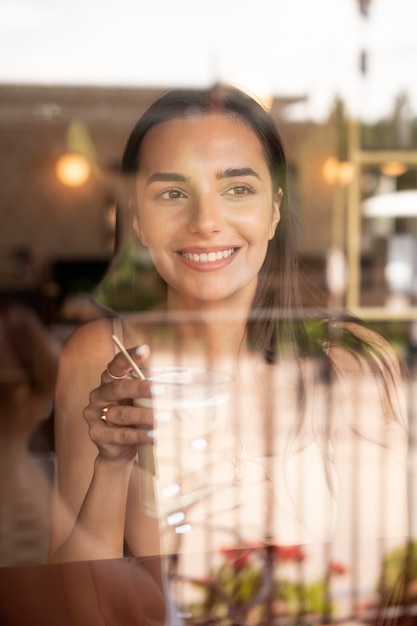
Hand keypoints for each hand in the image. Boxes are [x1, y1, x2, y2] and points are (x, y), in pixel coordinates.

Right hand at [83, 344, 153, 464]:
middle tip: (160, 390)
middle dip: (140, 388)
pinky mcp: (98, 435)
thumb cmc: (132, 419)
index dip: (129, 356)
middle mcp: (99, 396)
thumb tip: (174, 386)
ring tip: (163, 418)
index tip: (145, 349)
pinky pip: (122, 434)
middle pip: (118, 388)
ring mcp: (95, 415)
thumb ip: (148, 392)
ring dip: (144, 415)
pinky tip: (154, 434)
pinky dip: (140, 434)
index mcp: (109, 382)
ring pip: (121, 413)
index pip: (116, 365)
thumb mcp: (140, 402)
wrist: (118, 450)